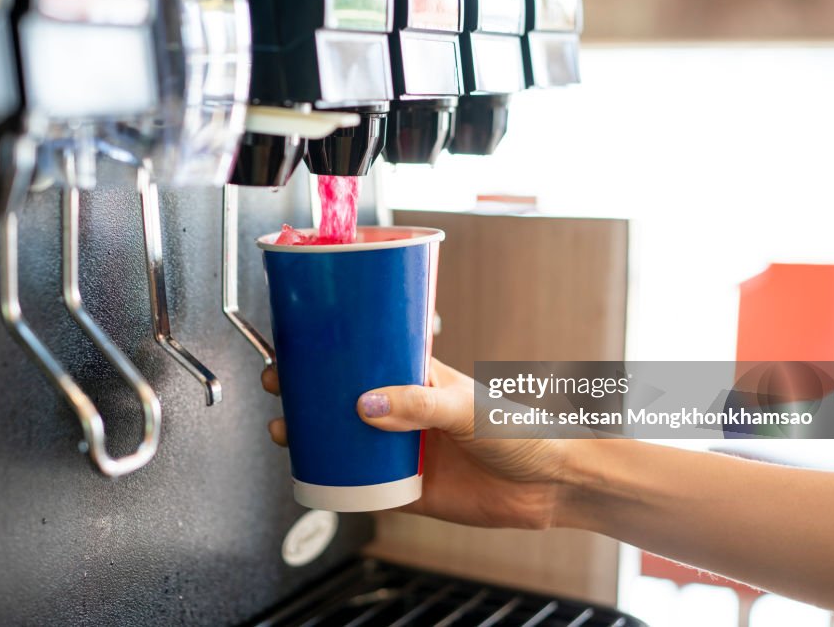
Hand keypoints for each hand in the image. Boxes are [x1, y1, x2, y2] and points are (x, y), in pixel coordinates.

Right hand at [262, 359, 570, 528]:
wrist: (553, 486)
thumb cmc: (524, 431)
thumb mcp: (469, 407)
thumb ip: (420, 404)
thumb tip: (367, 406)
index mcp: (419, 377)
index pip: (366, 355)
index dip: (330, 350)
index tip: (298, 346)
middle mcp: (406, 410)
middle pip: (344, 398)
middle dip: (308, 393)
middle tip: (280, 388)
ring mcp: (404, 449)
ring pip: (346, 440)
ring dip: (313, 437)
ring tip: (285, 433)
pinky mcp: (407, 488)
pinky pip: (361, 486)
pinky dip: (337, 482)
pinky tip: (315, 476)